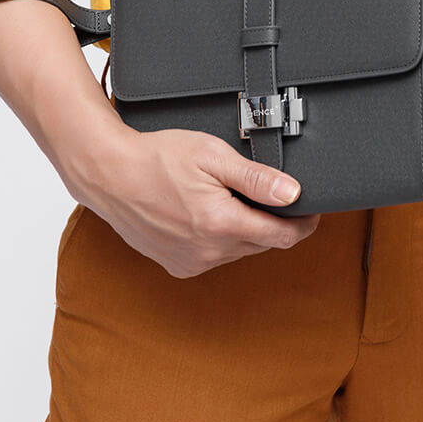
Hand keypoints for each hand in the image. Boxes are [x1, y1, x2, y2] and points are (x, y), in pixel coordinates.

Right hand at [64, 123, 320, 278]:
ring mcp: (191, 262)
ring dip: (247, 230)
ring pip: (240, 250)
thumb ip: (257, 178)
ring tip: (233, 198)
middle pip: (263, 243)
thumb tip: (294, 193)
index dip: (303, 223)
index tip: (312, 211)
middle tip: (273, 195)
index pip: (282, 236)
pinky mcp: (177, 265)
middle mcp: (208, 251)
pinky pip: (216, 256)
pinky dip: (223, 239)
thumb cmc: (158, 158)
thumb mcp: (213, 155)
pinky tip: (210, 214)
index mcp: (221, 224)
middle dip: (275, 222)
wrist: (110, 174)